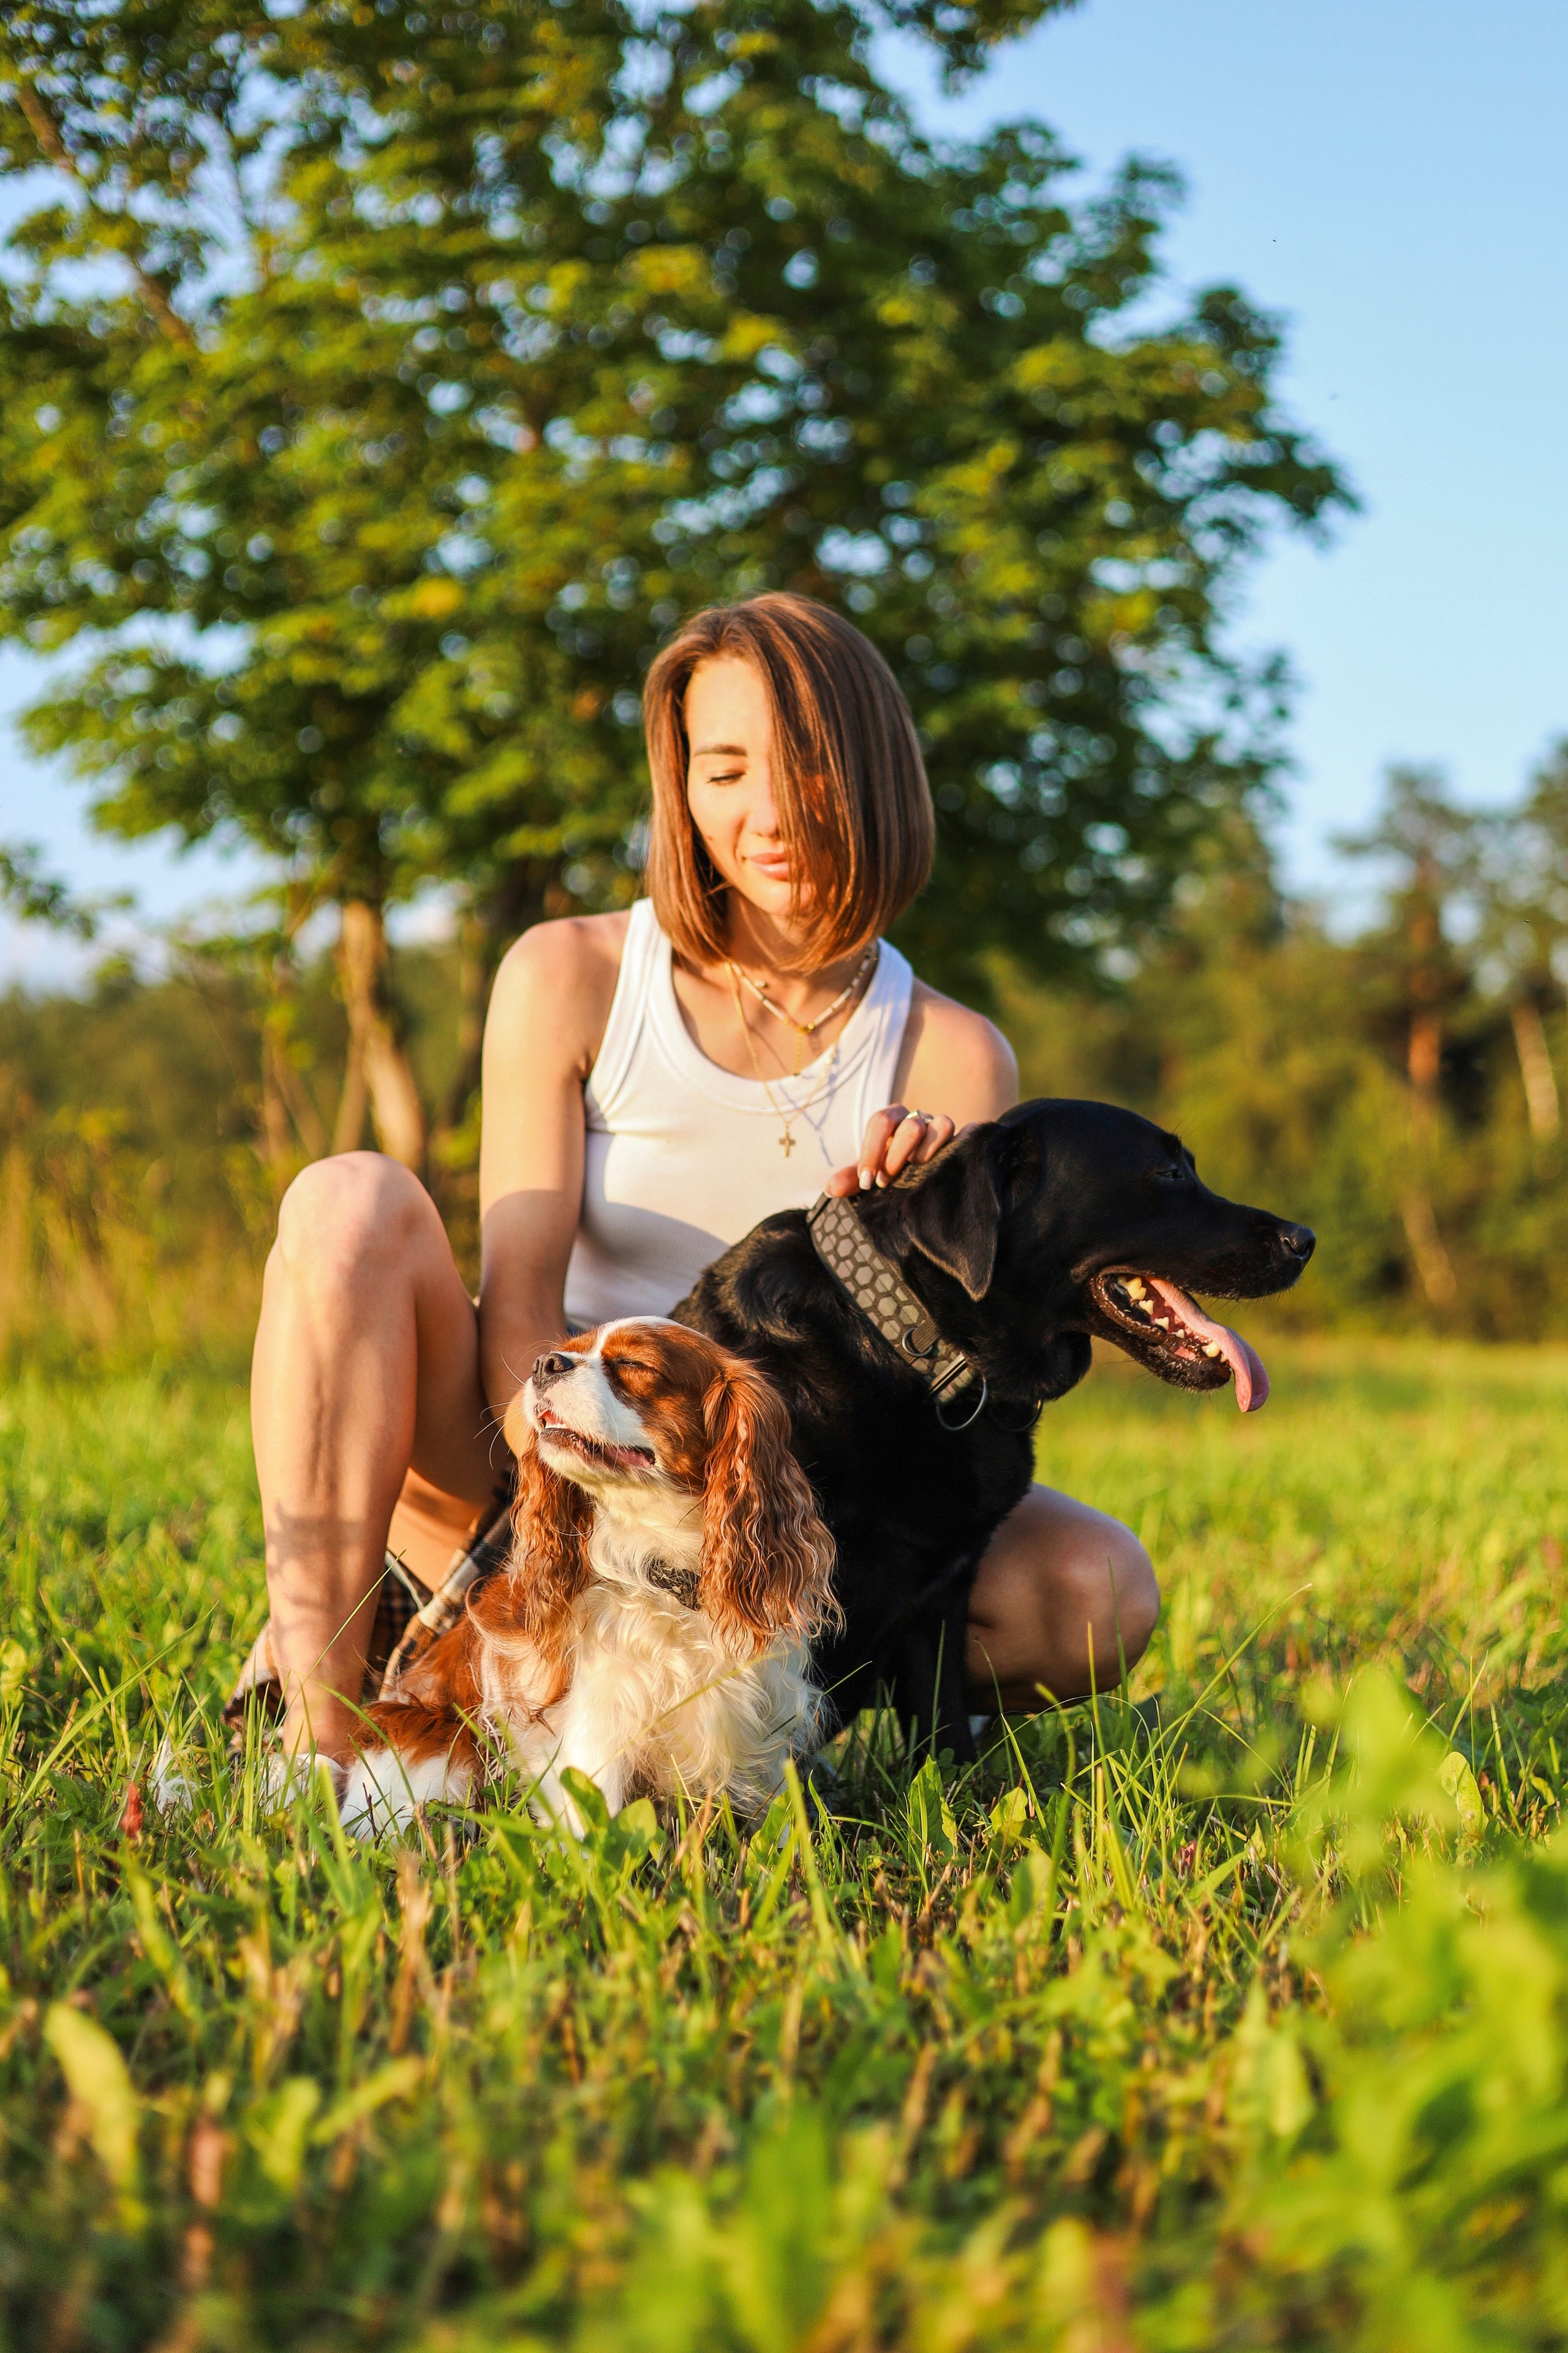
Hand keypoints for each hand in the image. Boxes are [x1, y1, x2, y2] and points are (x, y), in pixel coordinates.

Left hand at [826, 1104, 956, 1195]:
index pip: (880, 1122)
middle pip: (910, 1125)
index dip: (872, 1152)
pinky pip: (967, 1133)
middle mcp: (916, 1119)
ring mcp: (940, 1127)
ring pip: (942, 1124)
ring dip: (929, 1150)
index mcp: (891, 1120)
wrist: (918, 1172)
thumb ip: (851, 1178)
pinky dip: (961, 1143)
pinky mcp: (961, 1139)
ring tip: (918, 1171)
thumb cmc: (889, 1169)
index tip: (867, 1182)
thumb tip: (830, 1189)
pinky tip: (950, 1164)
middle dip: (897, 1154)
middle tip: (887, 1181)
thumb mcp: (870, 1172)